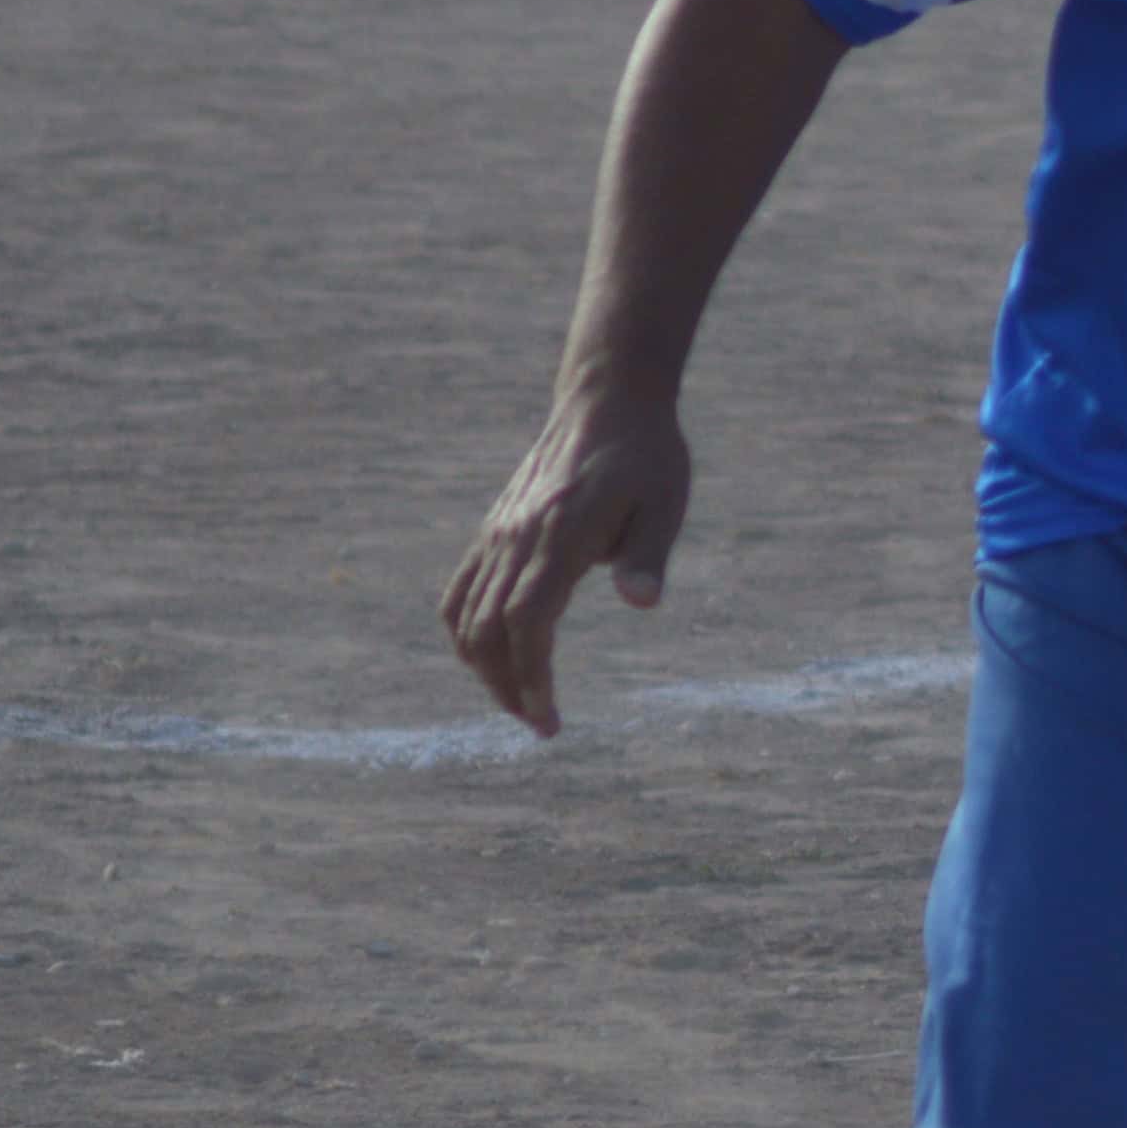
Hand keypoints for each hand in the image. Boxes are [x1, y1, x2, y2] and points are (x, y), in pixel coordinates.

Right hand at [439, 376, 693, 737]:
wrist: (608, 402)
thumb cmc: (648, 457)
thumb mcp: (666, 503)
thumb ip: (648, 556)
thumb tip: (643, 603)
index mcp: (558, 535)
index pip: (528, 621)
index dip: (531, 676)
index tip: (549, 719)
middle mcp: (516, 536)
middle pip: (487, 629)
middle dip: (507, 686)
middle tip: (541, 725)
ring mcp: (498, 531)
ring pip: (464, 614)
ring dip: (483, 665)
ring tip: (518, 700)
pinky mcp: (494, 527)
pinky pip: (460, 588)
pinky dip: (466, 630)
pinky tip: (493, 655)